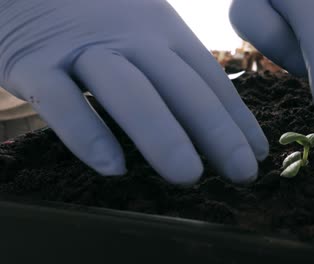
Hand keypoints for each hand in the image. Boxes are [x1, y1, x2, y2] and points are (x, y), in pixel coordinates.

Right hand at [0, 0, 268, 184]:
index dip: (236, 118)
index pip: (208, 79)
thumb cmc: (96, 20)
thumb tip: (217, 122)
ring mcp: (82, 49)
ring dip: (161, 133)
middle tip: (242, 173)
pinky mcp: (33, 62)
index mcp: (162, 30)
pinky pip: (59, 99)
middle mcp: (129, 36)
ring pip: (128, 91)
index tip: (257, 156)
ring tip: (188, 176)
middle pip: (179, 85)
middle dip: (215, 130)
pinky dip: (86, 132)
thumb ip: (174, 72)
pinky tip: (112, 168)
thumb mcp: (143, 33)